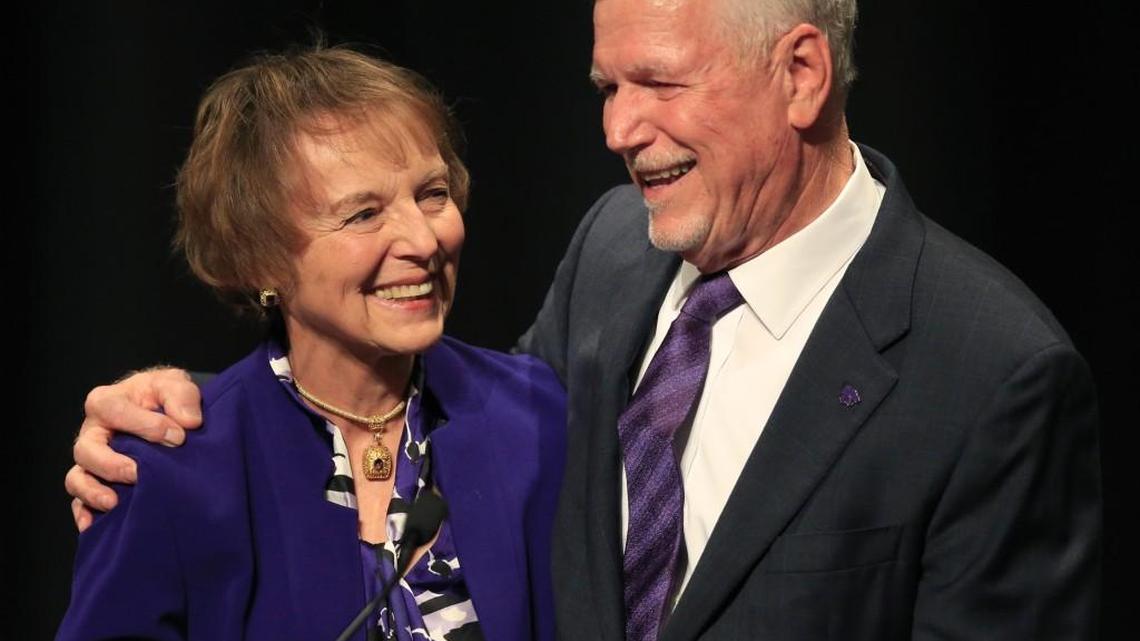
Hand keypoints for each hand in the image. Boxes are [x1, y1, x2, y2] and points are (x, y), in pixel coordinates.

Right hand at [66, 367, 202, 530]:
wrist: (165, 411)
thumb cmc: (165, 397)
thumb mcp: (176, 385)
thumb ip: (182, 397)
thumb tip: (188, 423)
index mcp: (107, 402)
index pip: (113, 412)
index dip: (144, 425)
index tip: (177, 438)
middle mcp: (93, 433)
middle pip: (86, 450)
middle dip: (111, 464)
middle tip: (139, 474)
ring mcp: (92, 460)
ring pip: (77, 478)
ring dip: (93, 492)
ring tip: (114, 503)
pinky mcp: (97, 482)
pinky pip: (80, 502)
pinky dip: (84, 513)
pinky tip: (95, 525)